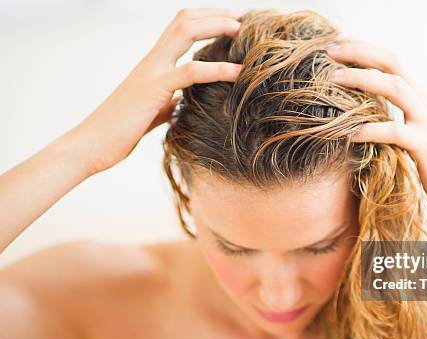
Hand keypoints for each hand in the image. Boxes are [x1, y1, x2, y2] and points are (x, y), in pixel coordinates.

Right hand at [74, 8, 243, 175]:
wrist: (92, 146)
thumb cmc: (120, 131)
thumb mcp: (152, 111)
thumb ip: (167, 101)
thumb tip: (181, 101)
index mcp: (153, 65)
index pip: (180, 28)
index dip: (206, 19)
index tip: (232, 22)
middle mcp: (151, 61)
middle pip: (184, 20)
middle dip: (215, 13)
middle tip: (243, 15)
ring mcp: (151, 72)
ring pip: (184, 32)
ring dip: (216, 26)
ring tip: (242, 30)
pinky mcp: (153, 90)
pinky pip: (189, 72)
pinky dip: (217, 69)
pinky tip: (239, 72)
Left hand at [327, 39, 426, 223]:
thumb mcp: (419, 138)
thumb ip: (400, 122)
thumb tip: (369, 118)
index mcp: (424, 100)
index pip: (393, 63)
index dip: (365, 50)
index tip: (337, 47)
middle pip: (393, 64)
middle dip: (360, 53)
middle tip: (329, 51)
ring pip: (395, 87)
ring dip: (361, 79)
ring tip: (332, 80)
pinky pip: (394, 131)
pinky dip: (369, 130)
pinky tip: (349, 135)